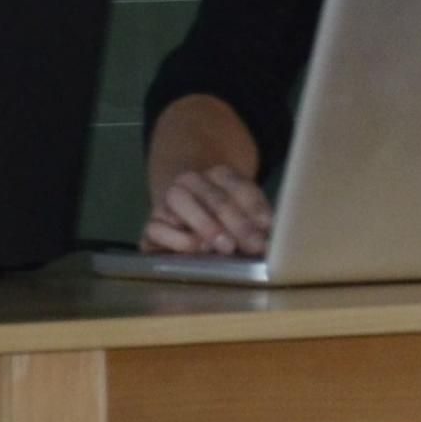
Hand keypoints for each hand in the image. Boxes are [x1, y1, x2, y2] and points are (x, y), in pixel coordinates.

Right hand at [143, 166, 274, 255]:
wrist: (184, 212)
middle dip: (237, 223)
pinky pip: (157, 228)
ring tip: (226, 246)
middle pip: (214, 197)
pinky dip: (176, 238)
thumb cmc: (222, 217)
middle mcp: (188, 182)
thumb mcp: (243, 208)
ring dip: (206, 224)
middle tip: (253, 245)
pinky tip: (196, 248)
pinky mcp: (151, 227)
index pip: (238, 186)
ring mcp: (166, 202)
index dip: (254, 208)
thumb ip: (256, 216)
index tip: (269, 227)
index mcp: (217, 173)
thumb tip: (269, 232)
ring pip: (181, 202)